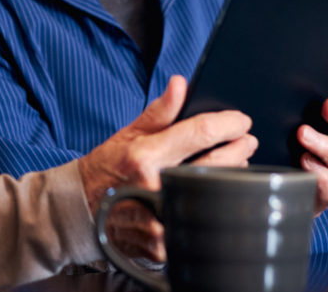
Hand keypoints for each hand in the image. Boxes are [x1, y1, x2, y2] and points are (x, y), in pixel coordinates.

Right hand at [79, 74, 256, 260]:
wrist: (80, 209)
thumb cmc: (106, 167)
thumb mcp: (128, 133)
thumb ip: (160, 111)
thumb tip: (180, 83)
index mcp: (145, 155)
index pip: (200, 133)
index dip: (228, 123)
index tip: (241, 121)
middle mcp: (153, 186)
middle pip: (215, 164)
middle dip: (238, 149)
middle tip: (247, 141)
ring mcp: (159, 218)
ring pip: (212, 195)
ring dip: (228, 178)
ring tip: (232, 164)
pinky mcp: (162, 243)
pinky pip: (199, 222)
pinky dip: (209, 205)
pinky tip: (210, 194)